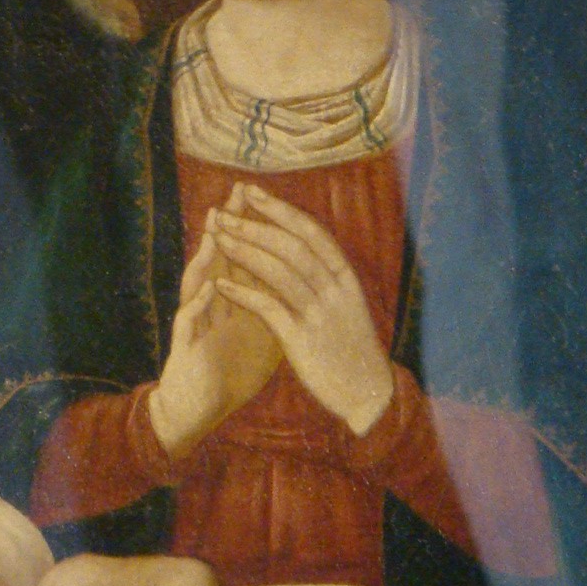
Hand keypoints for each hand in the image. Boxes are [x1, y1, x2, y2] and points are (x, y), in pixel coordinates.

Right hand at [149, 193, 281, 455]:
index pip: (243, 256)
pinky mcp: (185, 347)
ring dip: (207, 256)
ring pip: (197, 282)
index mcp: (232, 301)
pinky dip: (199, 304)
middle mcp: (211, 305)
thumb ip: (278, 308)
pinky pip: (189, 322)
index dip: (254, 229)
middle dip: (231, 227)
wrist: (200, 410)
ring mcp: (195, 323)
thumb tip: (306, 285)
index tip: (266, 198)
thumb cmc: (230, 372)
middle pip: (219, 258)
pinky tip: (209, 287)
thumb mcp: (263, 336)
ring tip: (216, 231)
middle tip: (237, 194)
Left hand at [212, 186, 395, 435]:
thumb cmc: (352, 347)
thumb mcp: (347, 304)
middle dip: (255, 225)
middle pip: (291, 246)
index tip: (253, 193)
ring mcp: (319, 314)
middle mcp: (334, 290)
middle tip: (225, 212)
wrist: (368, 393)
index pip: (310, 232)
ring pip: (279, 272)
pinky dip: (244, 293)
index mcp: (345, 278)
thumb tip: (299, 246)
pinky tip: (222, 283)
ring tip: (218, 237)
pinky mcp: (303, 340)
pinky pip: (270, 308)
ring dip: (245, 251)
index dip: (280, 210)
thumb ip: (327, 277)